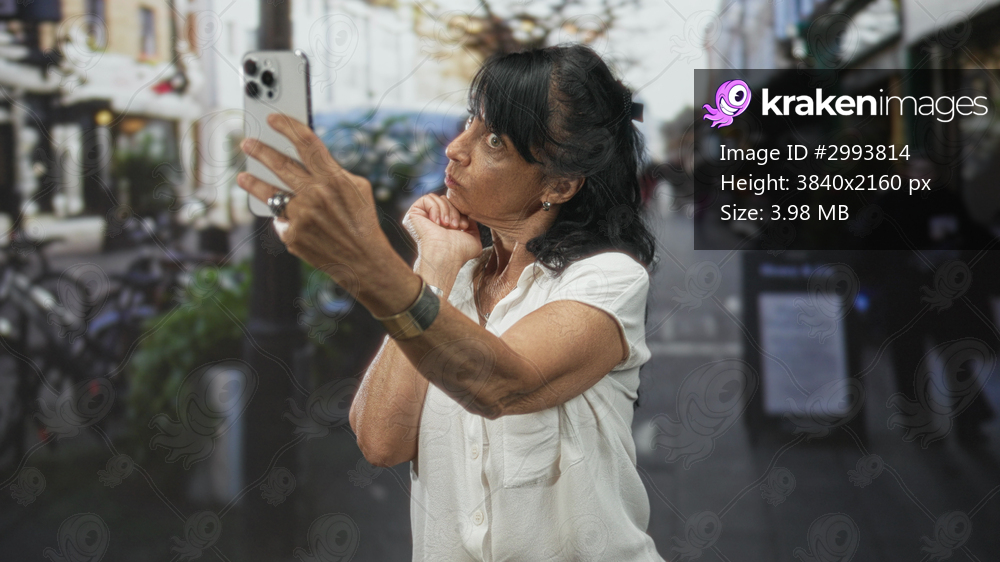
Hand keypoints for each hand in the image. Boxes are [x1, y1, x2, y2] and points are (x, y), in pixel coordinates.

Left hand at [236, 113, 388, 286]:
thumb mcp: (358, 189)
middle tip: (247, 143)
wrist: (364, 262)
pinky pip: (281, 220)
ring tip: (243, 176)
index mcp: (335, 179)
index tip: (273, 118)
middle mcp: (316, 195)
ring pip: (270, 193)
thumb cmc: (362, 221)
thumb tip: (307, 161)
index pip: (307, 144)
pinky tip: (288, 219)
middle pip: (281, 164)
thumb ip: (334, 172)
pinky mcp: (293, 236)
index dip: (288, 127)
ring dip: (253, 183)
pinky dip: (285, 219)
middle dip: (260, 151)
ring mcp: (302, 216)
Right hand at [403, 193, 481, 265]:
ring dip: (446, 211)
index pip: (453, 206)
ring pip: (437, 198)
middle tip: (454, 226)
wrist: (446, 256)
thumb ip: (473, 227)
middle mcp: (431, 220)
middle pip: (446, 200)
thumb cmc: (459, 252)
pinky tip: (436, 223)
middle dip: (454, 211)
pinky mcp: (413, 214)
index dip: (461, 212)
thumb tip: (469, 218)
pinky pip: (427, 199)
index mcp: (443, 225)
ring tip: (447, 225)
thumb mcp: (473, 238)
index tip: (464, 225)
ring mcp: (421, 217)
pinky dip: (435, 208)